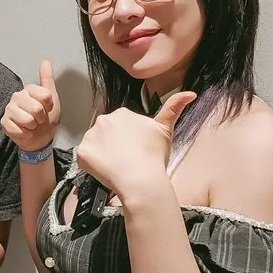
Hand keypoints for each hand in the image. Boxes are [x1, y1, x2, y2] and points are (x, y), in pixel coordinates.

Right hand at [0, 60, 60, 151]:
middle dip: (41, 119)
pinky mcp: (4, 122)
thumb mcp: (52, 98)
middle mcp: (17, 96)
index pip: (45, 96)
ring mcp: (9, 109)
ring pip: (27, 120)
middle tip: (39, 119)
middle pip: (36, 109)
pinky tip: (25, 131)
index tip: (48, 109)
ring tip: (32, 125)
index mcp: (30, 89)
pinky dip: (25, 135)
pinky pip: (19, 130)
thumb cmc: (46, 118)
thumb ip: (48, 80)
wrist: (40, 137)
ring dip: (33, 127)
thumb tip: (45, 61)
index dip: (49, 106)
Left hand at [76, 92, 196, 199]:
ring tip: (117, 166)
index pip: (121, 125)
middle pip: (106, 133)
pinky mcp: (82, 152)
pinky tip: (106, 171)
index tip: (135, 150)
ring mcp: (91, 136)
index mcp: (122, 113)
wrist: (141, 179)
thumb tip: (190, 93)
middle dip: (114, 144)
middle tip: (127, 159)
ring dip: (102, 154)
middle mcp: (103, 120)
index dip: (129, 140)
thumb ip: (174, 108)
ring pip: (95, 144)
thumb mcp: (166, 130)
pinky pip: (85, 157)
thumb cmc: (154, 156)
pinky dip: (92, 165)